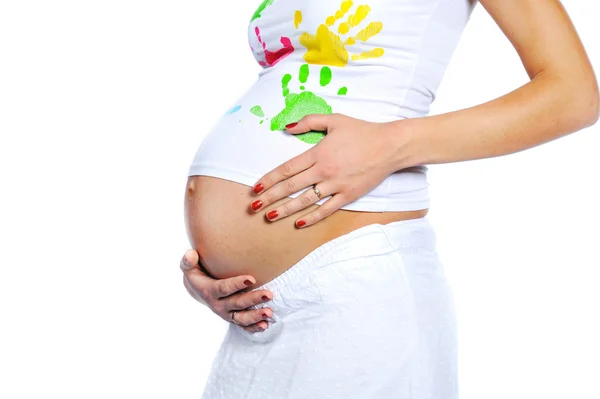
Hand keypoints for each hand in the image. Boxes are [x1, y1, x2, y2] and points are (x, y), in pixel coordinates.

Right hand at [180, 249, 273, 332]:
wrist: (198, 289)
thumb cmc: (196, 273)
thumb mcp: (189, 267)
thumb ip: (188, 261)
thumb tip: (190, 254)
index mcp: (209, 291)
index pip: (224, 288)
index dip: (237, 284)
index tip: (252, 278)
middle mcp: (218, 304)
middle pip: (237, 303)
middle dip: (253, 299)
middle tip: (269, 294)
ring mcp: (226, 313)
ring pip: (241, 318)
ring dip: (255, 316)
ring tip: (269, 312)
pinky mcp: (232, 318)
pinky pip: (243, 326)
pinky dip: (253, 327)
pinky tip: (265, 325)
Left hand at [250, 113, 406, 226]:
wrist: (389, 145)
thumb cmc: (362, 131)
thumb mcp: (334, 120)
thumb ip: (308, 122)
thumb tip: (286, 128)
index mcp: (318, 153)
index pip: (287, 169)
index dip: (269, 179)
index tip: (256, 188)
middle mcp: (324, 171)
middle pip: (291, 186)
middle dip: (270, 197)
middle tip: (253, 206)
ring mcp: (336, 185)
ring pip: (305, 200)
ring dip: (285, 209)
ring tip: (269, 216)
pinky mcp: (348, 195)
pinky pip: (326, 209)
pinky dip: (312, 217)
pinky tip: (298, 223)